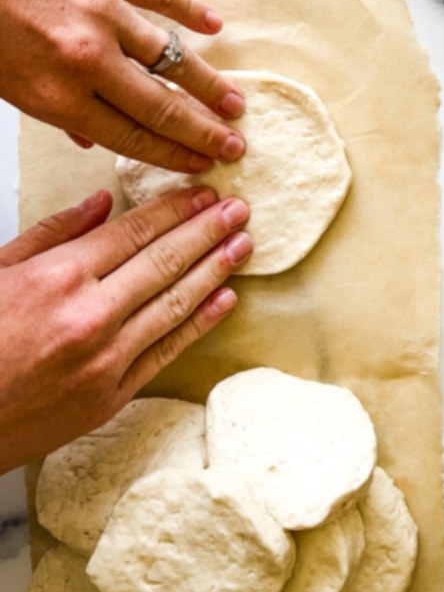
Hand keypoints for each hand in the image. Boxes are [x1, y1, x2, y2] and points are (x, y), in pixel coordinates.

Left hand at [0, 0, 245, 171]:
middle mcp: (86, 59)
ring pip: (170, 56)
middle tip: (235, 144)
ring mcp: (101, 10)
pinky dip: (190, 11)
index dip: (173, 155)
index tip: (202, 165)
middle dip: (204, 131)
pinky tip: (214, 27)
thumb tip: (89, 141)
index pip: (131, 137)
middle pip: (161, 106)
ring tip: (235, 102)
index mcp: (54, 96)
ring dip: (208, 83)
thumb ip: (48, 113)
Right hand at [0, 187, 252, 474]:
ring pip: (174, 304)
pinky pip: (166, 351)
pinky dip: (199, 322)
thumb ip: (52, 233)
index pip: (134, 232)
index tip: (204, 193)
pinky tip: (225, 299)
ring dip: (215, 270)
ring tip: (244, 244)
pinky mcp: (110, 397)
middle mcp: (88, 316)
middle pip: (164, 262)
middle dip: (208, 230)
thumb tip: (102, 203)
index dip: (175, 209)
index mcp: (57, 278)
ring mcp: (104, 360)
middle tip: (240, 209)